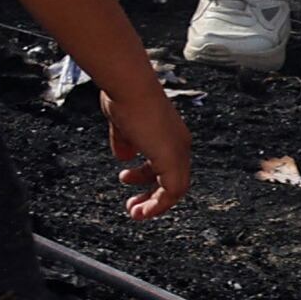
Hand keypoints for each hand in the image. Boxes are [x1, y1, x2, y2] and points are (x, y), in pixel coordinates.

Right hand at [97, 64, 190, 216]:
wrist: (129, 87)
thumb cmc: (124, 96)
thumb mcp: (121, 124)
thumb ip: (124, 142)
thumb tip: (123, 157)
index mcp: (168, 134)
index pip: (164, 163)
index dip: (147, 176)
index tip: (129, 181)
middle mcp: (178, 144)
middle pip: (172, 178)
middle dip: (151, 195)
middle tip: (133, 205)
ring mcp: (178, 152)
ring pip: (175, 189)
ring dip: (154, 204)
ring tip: (135, 212)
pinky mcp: (173, 160)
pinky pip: (172, 192)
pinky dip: (158, 205)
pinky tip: (142, 210)